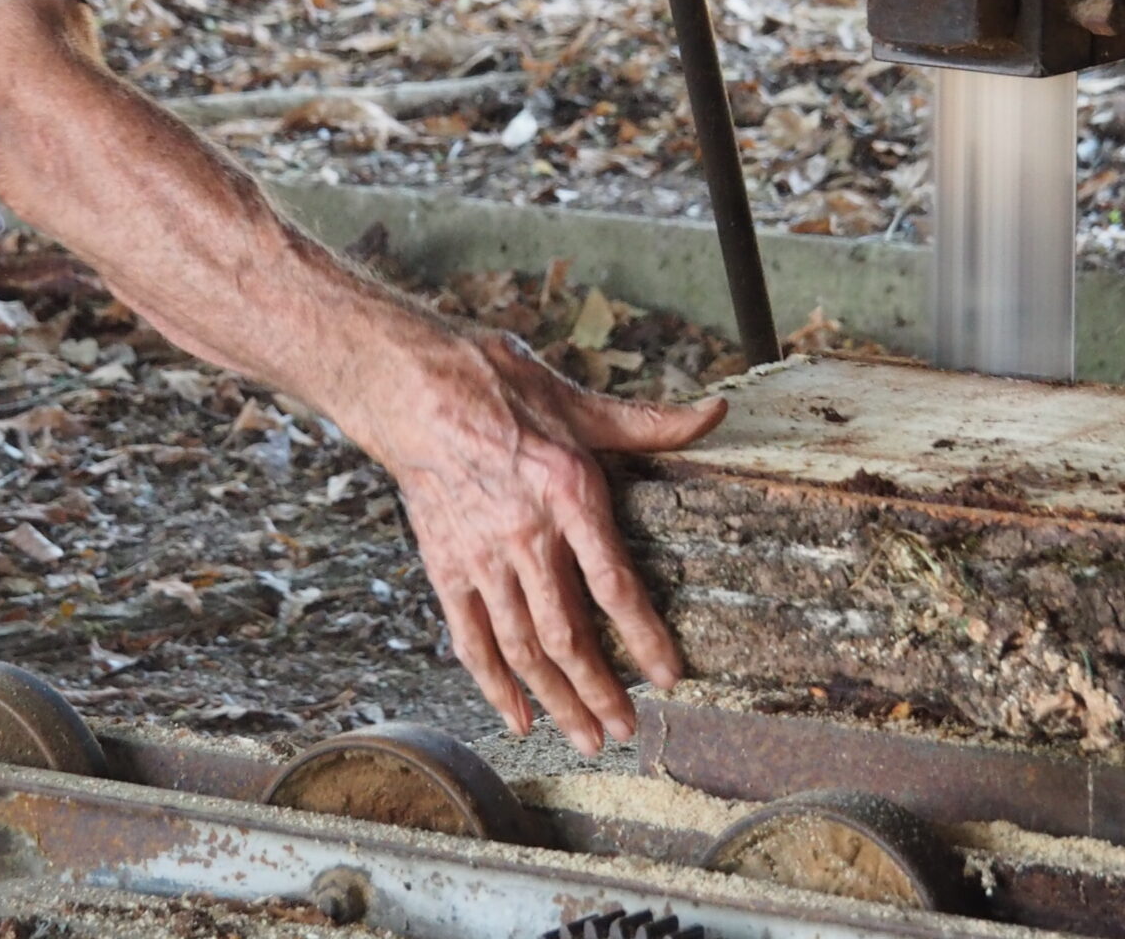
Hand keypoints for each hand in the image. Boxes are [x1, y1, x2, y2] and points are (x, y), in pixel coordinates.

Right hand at [360, 330, 726, 755]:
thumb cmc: (496, 386)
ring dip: (556, 699)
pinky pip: (470, 638)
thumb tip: (714, 414)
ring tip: (587, 737)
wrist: (410, 388)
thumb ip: (648, 424)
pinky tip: (517, 716)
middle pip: (566, 633)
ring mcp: (481, 557)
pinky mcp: (445, 567)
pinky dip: (493, 683)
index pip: (614, 582)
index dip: (643, 635)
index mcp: (567, 491)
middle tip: (628, 730)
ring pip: (521, 647)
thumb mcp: (577, 400)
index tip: (669, 674)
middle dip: (600, 690)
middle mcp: (525, 534)